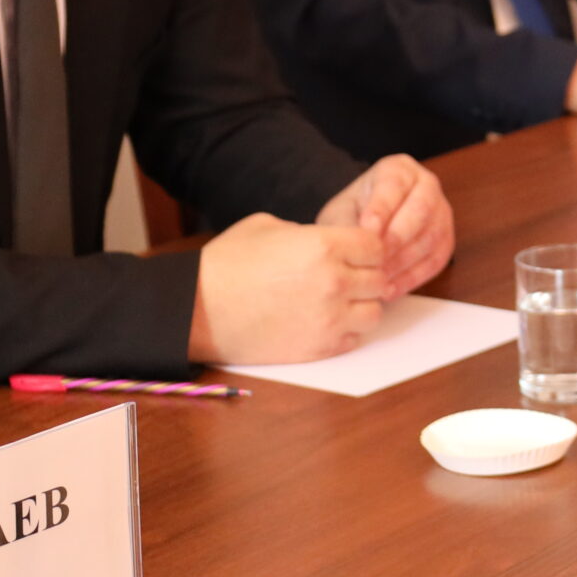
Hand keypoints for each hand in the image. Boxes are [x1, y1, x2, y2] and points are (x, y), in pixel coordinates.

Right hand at [187, 214, 385, 363]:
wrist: (196, 310)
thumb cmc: (226, 264)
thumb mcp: (268, 227)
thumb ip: (309, 233)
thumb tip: (330, 244)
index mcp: (324, 246)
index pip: (376, 246)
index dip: (365, 249)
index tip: (351, 253)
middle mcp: (334, 282)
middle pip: (379, 279)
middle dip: (365, 276)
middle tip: (344, 277)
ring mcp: (329, 319)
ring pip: (373, 313)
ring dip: (360, 306)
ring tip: (335, 302)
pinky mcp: (319, 348)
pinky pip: (354, 339)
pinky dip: (345, 331)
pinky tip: (322, 321)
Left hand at [318, 155, 453, 297]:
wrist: (365, 224)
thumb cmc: (354, 213)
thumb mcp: (342, 212)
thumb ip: (347, 225)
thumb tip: (355, 245)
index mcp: (399, 169)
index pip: (394, 185)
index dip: (381, 208)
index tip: (367, 229)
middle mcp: (427, 186)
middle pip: (420, 210)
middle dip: (396, 238)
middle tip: (374, 259)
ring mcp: (441, 213)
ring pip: (431, 237)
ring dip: (403, 261)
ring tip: (378, 279)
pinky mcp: (445, 240)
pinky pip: (435, 261)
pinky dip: (412, 278)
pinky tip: (390, 289)